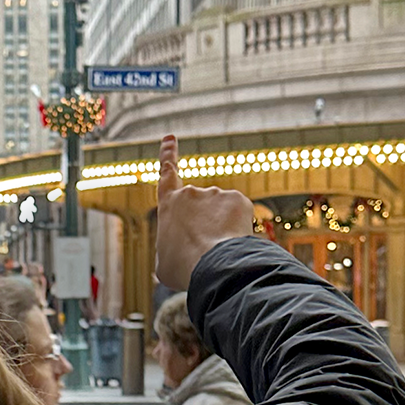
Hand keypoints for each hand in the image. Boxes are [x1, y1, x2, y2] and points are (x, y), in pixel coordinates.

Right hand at [154, 135, 257, 291]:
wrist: (211, 263)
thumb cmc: (184, 266)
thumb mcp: (164, 262)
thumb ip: (170, 248)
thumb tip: (177, 252)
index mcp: (169, 205)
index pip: (167, 174)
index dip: (168, 155)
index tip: (171, 138)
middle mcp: (191, 193)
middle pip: (202, 210)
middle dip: (206, 227)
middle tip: (204, 250)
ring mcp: (215, 193)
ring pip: (223, 213)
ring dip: (222, 230)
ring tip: (217, 249)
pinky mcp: (237, 198)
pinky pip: (240, 214)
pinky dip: (238, 228)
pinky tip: (232, 240)